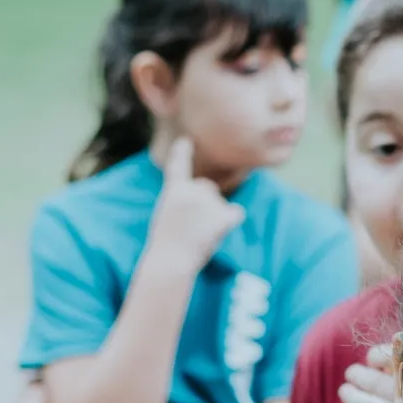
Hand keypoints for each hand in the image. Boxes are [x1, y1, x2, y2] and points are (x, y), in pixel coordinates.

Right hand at [145, 138, 245, 271]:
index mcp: (173, 190)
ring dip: (215, 217)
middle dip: (205, 203)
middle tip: (192, 228)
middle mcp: (192, 188)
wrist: (171, 261)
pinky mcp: (222, 214)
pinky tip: (218, 233)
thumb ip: (184, 207)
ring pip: (220, 204)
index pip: (178, 165)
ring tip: (199, 236)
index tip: (186, 141)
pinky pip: (236, 213)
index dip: (182, 153)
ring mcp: (208, 200)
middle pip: (208, 188)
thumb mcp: (167, 220)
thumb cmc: (166, 248)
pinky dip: (231, 221)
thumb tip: (215, 209)